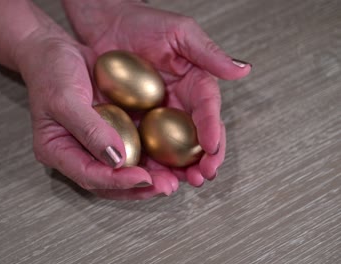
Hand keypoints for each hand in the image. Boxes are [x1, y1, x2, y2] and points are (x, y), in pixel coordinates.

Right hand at [14, 29, 177, 198]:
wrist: (57, 51)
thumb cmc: (52, 71)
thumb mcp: (65, 98)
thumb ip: (89, 129)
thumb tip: (117, 159)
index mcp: (57, 150)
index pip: (88, 175)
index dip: (116, 181)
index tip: (143, 178)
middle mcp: (77, 152)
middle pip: (108, 182)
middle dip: (138, 188)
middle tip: (166, 186)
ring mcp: (94, 144)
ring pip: (122, 171)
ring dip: (149, 178)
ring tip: (174, 179)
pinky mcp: (111, 132)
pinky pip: (131, 149)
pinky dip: (150, 157)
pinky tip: (170, 157)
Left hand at [64, 1, 251, 192]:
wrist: (105, 22)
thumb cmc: (142, 21)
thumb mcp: (180, 32)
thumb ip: (208, 53)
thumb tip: (242, 70)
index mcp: (193, 83)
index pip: (208, 110)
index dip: (212, 129)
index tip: (212, 147)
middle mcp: (178, 102)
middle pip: (194, 135)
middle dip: (201, 159)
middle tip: (202, 176)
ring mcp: (156, 113)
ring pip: (172, 145)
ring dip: (178, 167)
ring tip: (180, 183)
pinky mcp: (134, 119)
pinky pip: (144, 142)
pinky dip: (150, 160)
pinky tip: (150, 173)